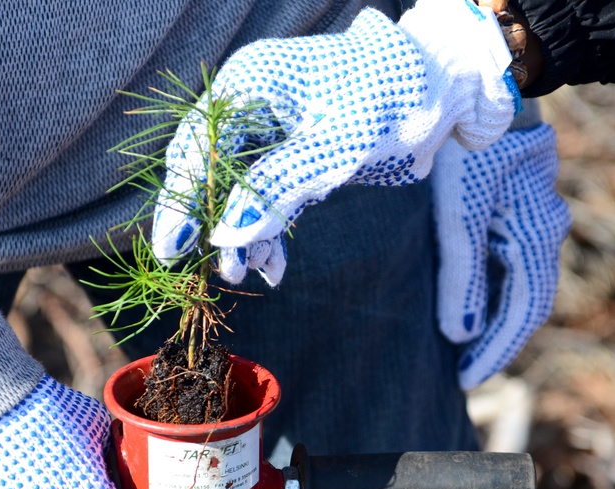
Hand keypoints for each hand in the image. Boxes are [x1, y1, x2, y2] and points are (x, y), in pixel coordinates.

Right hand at [153, 0, 520, 285]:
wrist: (442, 86)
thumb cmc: (389, 99)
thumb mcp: (334, 148)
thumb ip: (276, 189)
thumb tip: (224, 238)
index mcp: (249, 86)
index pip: (197, 149)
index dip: (182, 202)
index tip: (172, 252)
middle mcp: (251, 105)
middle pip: (211, 171)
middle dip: (214, 225)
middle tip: (217, 273)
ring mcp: (273, 130)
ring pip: (240, 190)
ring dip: (244, 234)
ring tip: (247, 276)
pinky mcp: (295, 153)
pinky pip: (269, 195)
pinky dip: (270, 228)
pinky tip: (273, 266)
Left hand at [431, 122, 570, 389]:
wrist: (483, 85)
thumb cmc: (467, 147)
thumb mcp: (457, 213)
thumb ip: (459, 275)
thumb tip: (459, 334)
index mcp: (536, 235)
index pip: (523, 312)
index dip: (496, 351)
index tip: (466, 380)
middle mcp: (545, 229)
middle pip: (525, 302)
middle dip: (495, 339)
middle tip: (461, 369)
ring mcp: (536, 216)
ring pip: (518, 281)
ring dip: (492, 314)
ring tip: (460, 345)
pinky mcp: (518, 205)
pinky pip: (510, 259)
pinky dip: (490, 286)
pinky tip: (467, 299)